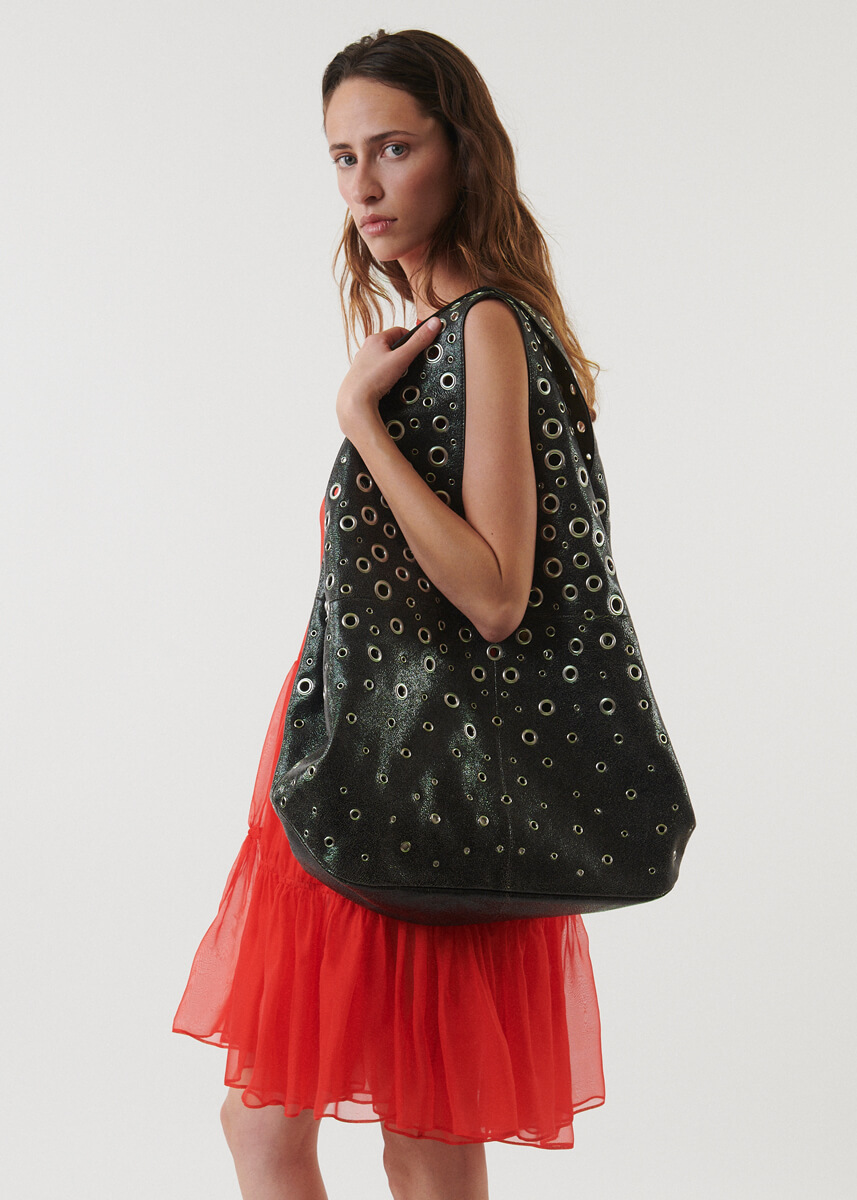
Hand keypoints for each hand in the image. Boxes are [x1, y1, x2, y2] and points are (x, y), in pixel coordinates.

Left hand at [336, 316, 441, 439]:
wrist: (354, 402)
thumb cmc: (372, 379)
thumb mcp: (402, 358)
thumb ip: (419, 341)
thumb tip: (434, 324)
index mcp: (375, 339)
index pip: (399, 331)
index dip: (412, 339)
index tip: (418, 348)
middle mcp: (366, 349)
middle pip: (392, 346)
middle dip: (403, 355)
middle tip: (408, 366)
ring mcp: (363, 364)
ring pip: (385, 361)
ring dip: (394, 367)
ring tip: (397, 378)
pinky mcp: (362, 377)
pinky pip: (378, 373)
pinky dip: (385, 378)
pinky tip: (388, 386)